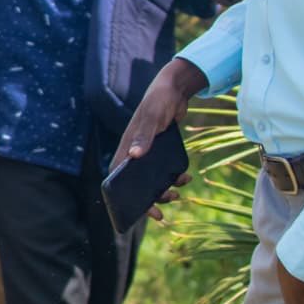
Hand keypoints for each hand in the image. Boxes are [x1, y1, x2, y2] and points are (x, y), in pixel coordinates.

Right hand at [110, 59, 205, 218]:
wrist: (175, 89)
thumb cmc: (158, 101)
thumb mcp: (152, 117)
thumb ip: (143, 136)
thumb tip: (133, 157)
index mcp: (126, 145)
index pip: (117, 176)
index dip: (122, 196)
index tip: (134, 210)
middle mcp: (134, 151)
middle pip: (135, 183)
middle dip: (148, 200)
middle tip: (161, 214)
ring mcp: (148, 151)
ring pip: (151, 179)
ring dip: (163, 190)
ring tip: (177, 193)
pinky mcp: (160, 150)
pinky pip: (164, 170)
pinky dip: (174, 177)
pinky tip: (186, 176)